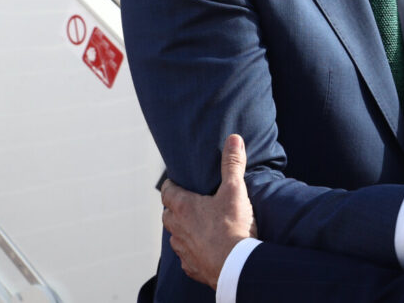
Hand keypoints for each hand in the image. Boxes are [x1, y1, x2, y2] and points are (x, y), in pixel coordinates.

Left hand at [161, 135, 256, 289]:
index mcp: (183, 207)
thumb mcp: (234, 190)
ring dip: (183, 229)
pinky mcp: (191, 265)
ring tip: (198, 225)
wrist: (235, 265)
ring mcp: (182, 249)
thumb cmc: (232, 227)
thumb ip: (232, 164)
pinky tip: (204, 248)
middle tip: (190, 201)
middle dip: (176, 207)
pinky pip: (186, 255)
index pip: (167, 191)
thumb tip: (233, 138)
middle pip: (168, 213)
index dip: (171, 184)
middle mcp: (177, 228)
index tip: (177, 181)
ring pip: (175, 235)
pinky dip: (192, 249)